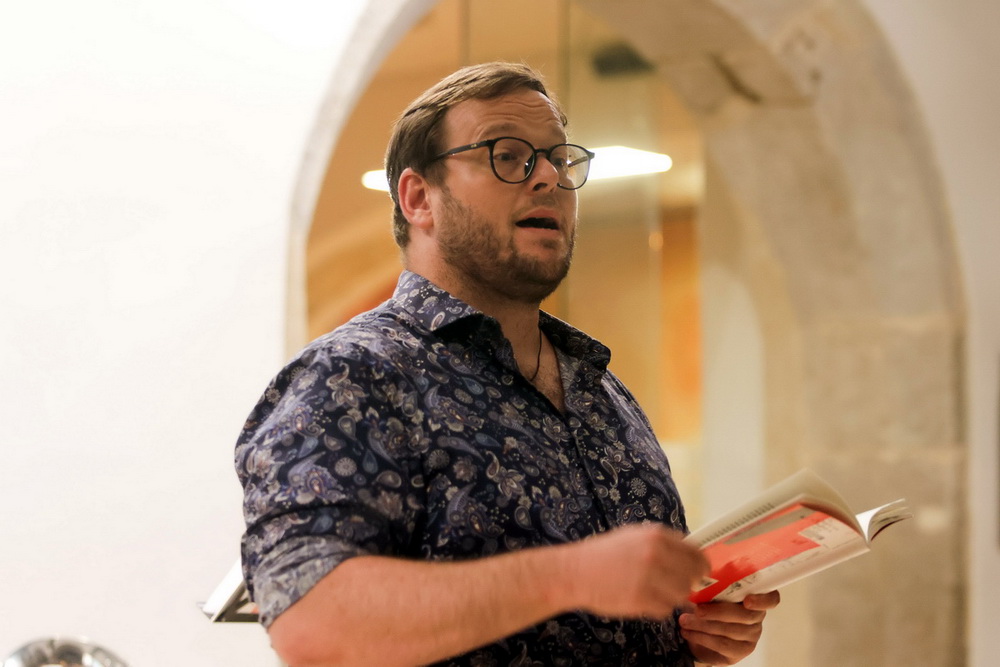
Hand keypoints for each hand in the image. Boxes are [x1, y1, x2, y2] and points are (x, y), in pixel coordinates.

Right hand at [563, 523, 709, 618]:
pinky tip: (643, 600)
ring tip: (655, 593)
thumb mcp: (634, 536)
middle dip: (688, 583)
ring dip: (672, 596)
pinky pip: (665, 609)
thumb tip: (690, 555)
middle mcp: (656, 554)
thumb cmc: (604, 553)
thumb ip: (662, 543)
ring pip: (681, 594)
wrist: (576, 571)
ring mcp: (649, 577)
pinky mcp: (641, 599)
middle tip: (676, 586)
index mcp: (657, 536)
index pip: (696, 554)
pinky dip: (658, 608)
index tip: (700, 573)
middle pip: (693, 576)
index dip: (701, 566)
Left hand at [679, 591, 780, 664]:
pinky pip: (722, 645)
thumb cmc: (709, 605)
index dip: (763, 600)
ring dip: (704, 625)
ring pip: (730, 631)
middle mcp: (757, 618)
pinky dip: (702, 637)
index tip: (747, 600)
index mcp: (755, 598)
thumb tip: (698, 577)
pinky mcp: (740, 651)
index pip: (772, 599)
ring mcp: (751, 636)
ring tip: (684, 621)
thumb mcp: (712, 592)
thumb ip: (714, 585)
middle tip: (696, 609)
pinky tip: (688, 632)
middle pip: (745, 616)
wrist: (702, 634)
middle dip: (717, 612)